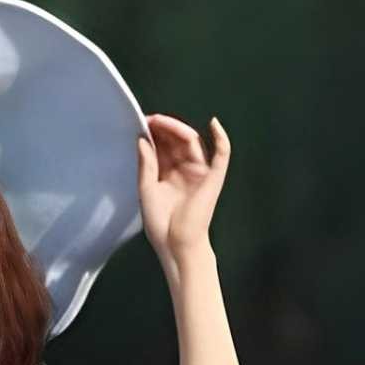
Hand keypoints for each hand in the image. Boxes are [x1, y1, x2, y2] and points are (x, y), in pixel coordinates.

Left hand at [136, 113, 229, 261]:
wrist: (175, 245)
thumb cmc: (161, 224)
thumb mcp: (146, 190)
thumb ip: (146, 164)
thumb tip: (142, 139)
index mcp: (167, 173)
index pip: (163, 146)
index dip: (154, 133)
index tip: (142, 123)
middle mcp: (184, 169)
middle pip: (176, 140)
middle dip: (164, 128)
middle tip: (150, 120)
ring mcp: (199, 171)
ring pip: (192, 141)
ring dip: (179, 129)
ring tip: (162, 121)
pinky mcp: (213, 177)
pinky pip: (221, 154)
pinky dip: (221, 137)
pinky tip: (213, 124)